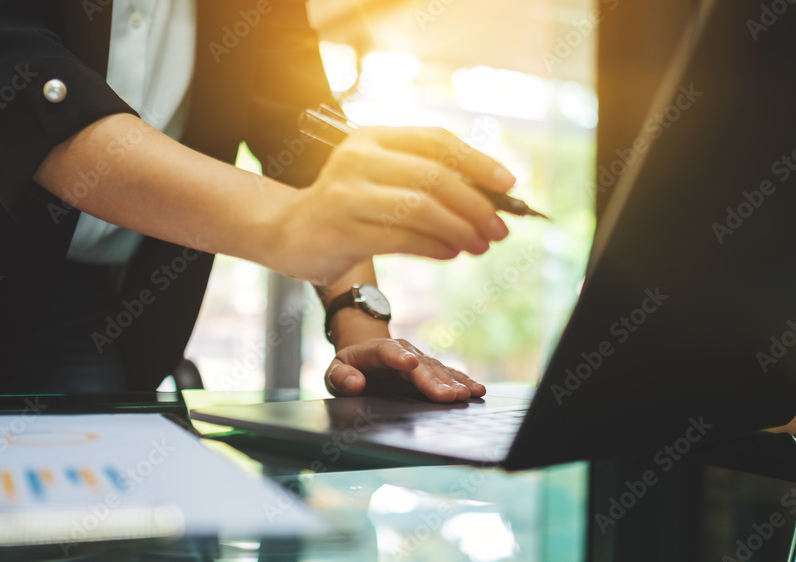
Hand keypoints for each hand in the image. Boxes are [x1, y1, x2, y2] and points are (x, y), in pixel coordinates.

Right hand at [268, 126, 514, 283]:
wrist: (287, 232)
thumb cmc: (346, 207)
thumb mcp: (381, 178)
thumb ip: (425, 180)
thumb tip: (490, 199)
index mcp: (373, 138)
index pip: (436, 141)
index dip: (477, 161)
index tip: (508, 184)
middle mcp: (359, 158)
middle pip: (434, 176)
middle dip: (476, 204)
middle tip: (500, 228)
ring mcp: (348, 194)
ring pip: (421, 208)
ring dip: (460, 229)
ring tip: (480, 244)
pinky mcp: (344, 230)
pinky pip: (403, 238)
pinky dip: (436, 246)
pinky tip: (452, 253)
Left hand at [325, 338, 485, 402]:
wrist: (366, 355)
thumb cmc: (349, 367)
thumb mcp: (335, 371)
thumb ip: (341, 377)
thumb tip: (356, 383)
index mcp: (376, 350)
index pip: (387, 351)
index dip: (398, 357)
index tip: (411, 363)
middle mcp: (402, 352)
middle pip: (419, 365)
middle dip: (434, 380)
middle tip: (449, 395)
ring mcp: (419, 360)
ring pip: (437, 370)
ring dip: (453, 383)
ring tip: (466, 395)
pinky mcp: (430, 370)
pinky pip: (448, 375)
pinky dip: (463, 382)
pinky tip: (477, 390)